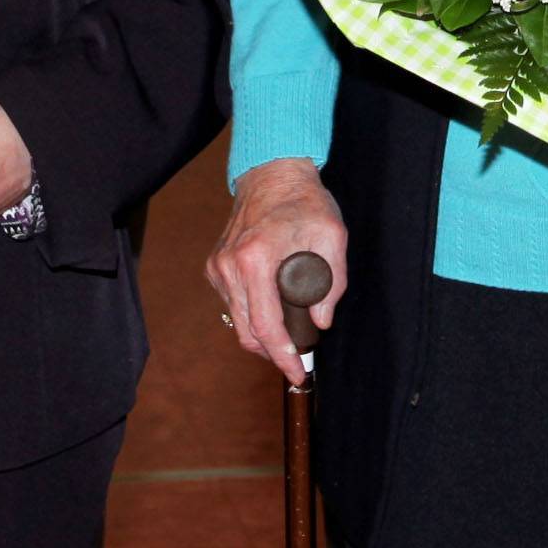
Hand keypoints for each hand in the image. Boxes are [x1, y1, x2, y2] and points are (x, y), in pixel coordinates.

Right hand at [208, 156, 347, 388]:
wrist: (272, 173)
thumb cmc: (305, 202)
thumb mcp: (332, 236)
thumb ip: (331, 283)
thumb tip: (321, 322)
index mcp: (256, 259)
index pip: (266, 325)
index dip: (283, 356)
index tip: (298, 373)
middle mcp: (230, 266)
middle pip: (247, 332)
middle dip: (273, 352)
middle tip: (299, 359)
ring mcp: (218, 267)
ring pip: (238, 321)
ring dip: (263, 334)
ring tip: (291, 332)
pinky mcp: (215, 266)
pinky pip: (233, 304)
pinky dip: (253, 314)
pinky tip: (273, 306)